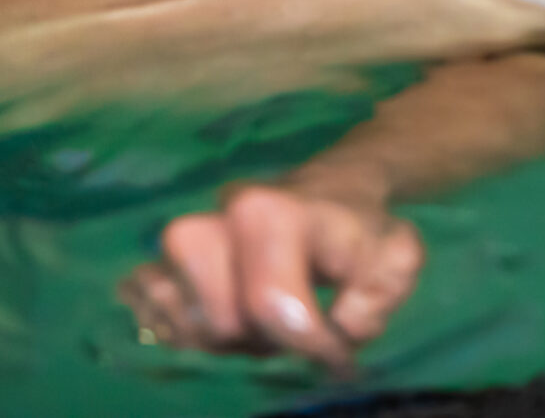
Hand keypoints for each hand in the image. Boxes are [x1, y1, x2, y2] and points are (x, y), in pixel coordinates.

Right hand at [119, 174, 423, 372]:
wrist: (331, 194)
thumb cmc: (362, 231)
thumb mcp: (395, 259)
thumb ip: (375, 297)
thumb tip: (339, 329)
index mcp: (273, 211)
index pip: (271, 301)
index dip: (308, 342)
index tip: (336, 350)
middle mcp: (214, 219)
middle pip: (219, 320)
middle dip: (263, 340)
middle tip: (297, 330)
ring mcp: (179, 240)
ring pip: (179, 321)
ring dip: (223, 342)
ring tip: (262, 326)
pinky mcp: (158, 261)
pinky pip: (149, 315)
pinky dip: (183, 334)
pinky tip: (224, 327)